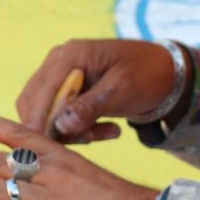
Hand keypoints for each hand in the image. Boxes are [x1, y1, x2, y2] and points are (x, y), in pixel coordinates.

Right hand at [16, 39, 184, 143]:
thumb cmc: (146, 75)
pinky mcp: (68, 92)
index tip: (39, 145)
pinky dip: (78, 128)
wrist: (164, 72)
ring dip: (69, 130)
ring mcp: (61, 77)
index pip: (43, 90)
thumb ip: (91, 107)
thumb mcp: (122, 91)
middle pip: (35, 102)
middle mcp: (59, 63)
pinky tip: (107, 130)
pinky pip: (60, 117)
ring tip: (105, 132)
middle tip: (87, 140)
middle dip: (56, 127)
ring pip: (46, 113)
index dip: (38, 118)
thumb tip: (61, 125)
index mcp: (71, 55)